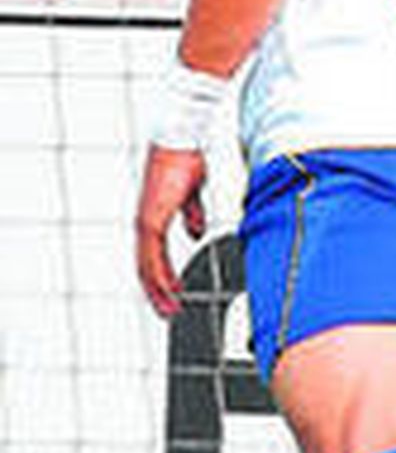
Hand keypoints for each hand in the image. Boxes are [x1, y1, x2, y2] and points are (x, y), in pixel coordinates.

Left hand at [135, 144, 207, 317]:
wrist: (181, 141)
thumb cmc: (185, 160)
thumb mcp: (191, 195)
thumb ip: (191, 215)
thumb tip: (194, 232)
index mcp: (154, 217)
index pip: (153, 255)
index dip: (160, 276)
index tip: (172, 292)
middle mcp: (145, 222)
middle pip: (146, 266)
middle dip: (156, 291)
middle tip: (168, 310)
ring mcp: (146, 221)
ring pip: (147, 265)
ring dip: (157, 289)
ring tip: (169, 307)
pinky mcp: (151, 219)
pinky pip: (153, 254)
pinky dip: (160, 273)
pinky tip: (169, 287)